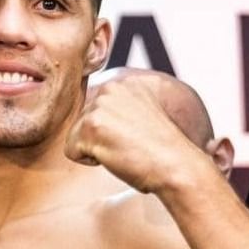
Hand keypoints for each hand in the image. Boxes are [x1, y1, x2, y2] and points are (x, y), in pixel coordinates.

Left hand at [65, 75, 211, 192]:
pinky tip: (116, 156)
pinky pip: (71, 151)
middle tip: (129, 145)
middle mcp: (111, 87)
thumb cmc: (162, 150)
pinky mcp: (92, 124)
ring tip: (124, 150)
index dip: (109, 131)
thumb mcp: (141, 115)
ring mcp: (100, 104)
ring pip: (75, 135)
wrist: (177, 165)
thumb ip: (117, 107)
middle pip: (81, 121)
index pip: (93, 109)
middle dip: (100, 139)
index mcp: (125, 82)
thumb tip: (90, 117)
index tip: (131, 136)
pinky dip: (90, 161)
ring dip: (96, 149)